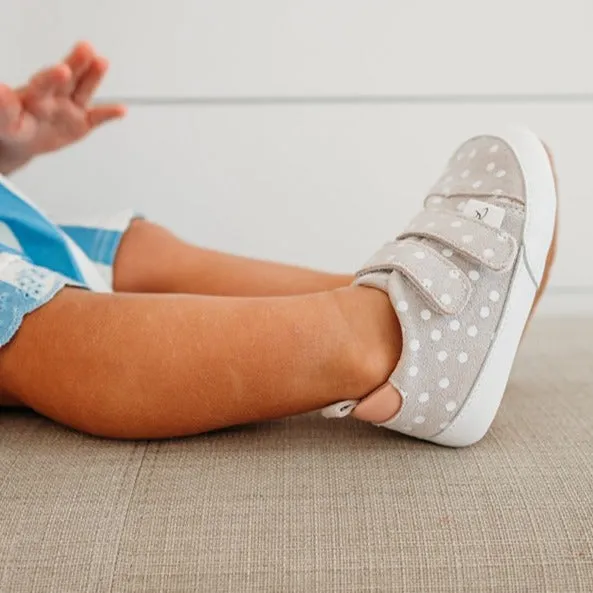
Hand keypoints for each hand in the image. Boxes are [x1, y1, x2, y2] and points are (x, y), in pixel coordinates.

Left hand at [0, 41, 125, 174]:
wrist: (21, 142)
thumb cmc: (12, 128)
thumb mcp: (5, 122)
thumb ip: (5, 108)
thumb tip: (3, 91)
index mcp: (34, 94)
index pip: (44, 82)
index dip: (53, 76)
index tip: (63, 70)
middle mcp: (55, 96)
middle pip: (68, 78)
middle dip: (77, 63)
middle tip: (85, 49)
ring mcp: (70, 108)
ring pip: (84, 90)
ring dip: (94, 77)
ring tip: (102, 62)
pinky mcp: (82, 122)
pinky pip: (98, 118)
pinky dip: (110, 114)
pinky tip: (121, 109)